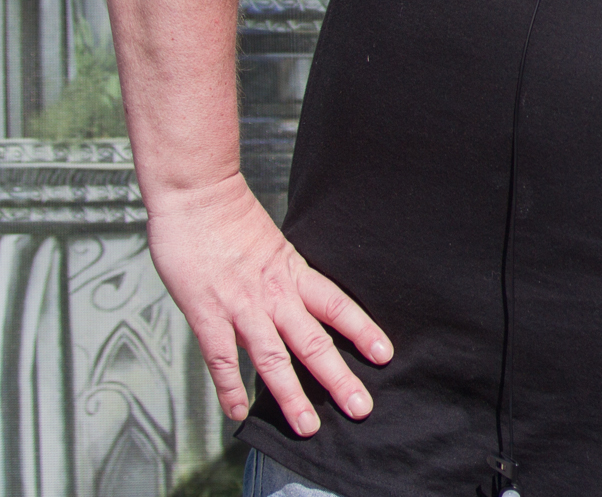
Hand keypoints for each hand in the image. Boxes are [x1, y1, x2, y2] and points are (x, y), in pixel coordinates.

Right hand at [146, 173, 391, 434]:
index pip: (338, 305)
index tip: (384, 356)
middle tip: (360, 407)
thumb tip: (301, 301)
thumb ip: (285, 276)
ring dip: (291, 395)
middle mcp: (274, 294)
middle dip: (337, 377)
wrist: (197, 196)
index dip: (362, 331)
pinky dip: (230, 388)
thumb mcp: (274, 245)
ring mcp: (240, 307)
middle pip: (313, 341)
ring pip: (272, 358)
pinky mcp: (206, 314)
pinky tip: (238, 412)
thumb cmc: (232, 217)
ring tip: (308, 426)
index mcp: (294, 273)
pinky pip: (221, 359)